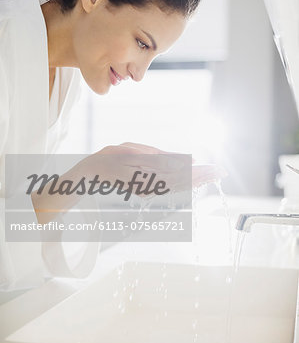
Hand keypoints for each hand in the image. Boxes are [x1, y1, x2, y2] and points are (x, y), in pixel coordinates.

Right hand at [83, 142, 226, 191]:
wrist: (90, 174)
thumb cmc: (108, 160)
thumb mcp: (131, 153)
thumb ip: (158, 159)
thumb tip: (185, 163)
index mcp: (150, 177)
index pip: (182, 176)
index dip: (200, 173)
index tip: (215, 170)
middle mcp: (152, 186)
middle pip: (183, 182)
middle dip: (202, 176)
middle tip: (220, 172)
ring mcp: (149, 189)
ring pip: (177, 185)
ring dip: (195, 179)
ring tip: (212, 174)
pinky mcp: (146, 188)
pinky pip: (169, 186)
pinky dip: (183, 182)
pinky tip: (192, 178)